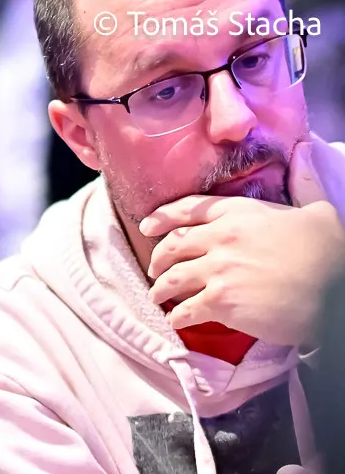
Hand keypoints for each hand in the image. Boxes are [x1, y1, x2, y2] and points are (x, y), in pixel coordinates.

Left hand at [142, 142, 344, 347]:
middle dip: (158, 260)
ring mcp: (218, 269)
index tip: (146, 226)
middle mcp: (223, 237)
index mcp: (241, 212)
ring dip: (160, 291)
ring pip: (171, 279)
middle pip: (173, 245)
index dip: (162, 217)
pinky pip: (184, 311)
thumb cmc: (329, 253)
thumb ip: (304, 184)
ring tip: (160, 298)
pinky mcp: (219, 301)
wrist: (335, 293)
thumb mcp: (318, 210)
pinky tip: (178, 320)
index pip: (190, 209)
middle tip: (155, 271)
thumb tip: (305, 152)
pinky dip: (177, 318)